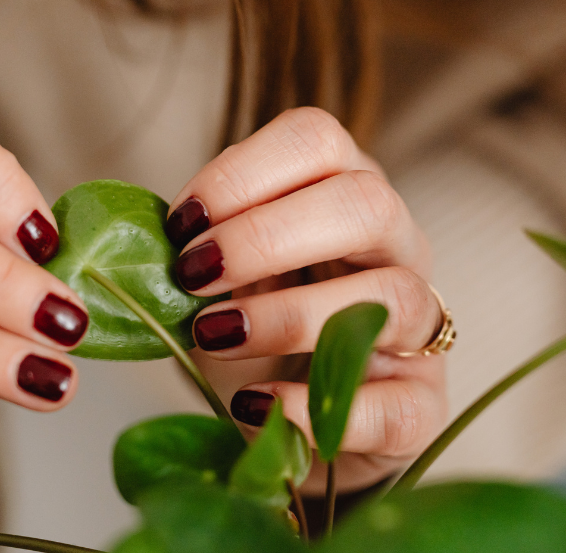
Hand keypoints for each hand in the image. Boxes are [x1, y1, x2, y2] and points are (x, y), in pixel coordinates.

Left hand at [166, 107, 448, 493]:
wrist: (297, 425)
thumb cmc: (260, 337)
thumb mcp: (231, 279)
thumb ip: (204, 251)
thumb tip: (144, 245)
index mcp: (346, 193)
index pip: (317, 140)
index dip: (243, 173)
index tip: (181, 224)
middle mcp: (399, 246)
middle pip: (366, 203)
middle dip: (267, 236)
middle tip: (193, 275)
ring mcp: (421, 326)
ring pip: (393, 296)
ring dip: (290, 317)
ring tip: (214, 335)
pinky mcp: (421, 406)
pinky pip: (388, 406)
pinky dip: (310, 407)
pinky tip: (252, 405)